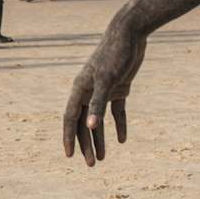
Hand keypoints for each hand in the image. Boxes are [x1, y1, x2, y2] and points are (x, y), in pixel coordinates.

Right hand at [63, 19, 146, 166]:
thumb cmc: (115, 54)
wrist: (130, 34)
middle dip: (86, 143)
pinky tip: (122, 139)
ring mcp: (104, 89)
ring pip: (99, 119)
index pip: (71, 118)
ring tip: (102, 158)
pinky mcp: (119, 87)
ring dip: (100, 138)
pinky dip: (118, 125)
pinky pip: (116, 111)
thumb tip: (91, 127)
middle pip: (85, 122)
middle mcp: (89, 90)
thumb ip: (98, 104)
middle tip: (91, 164)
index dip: (69, 137)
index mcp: (80, 88)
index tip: (70, 156)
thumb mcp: (108, 80)